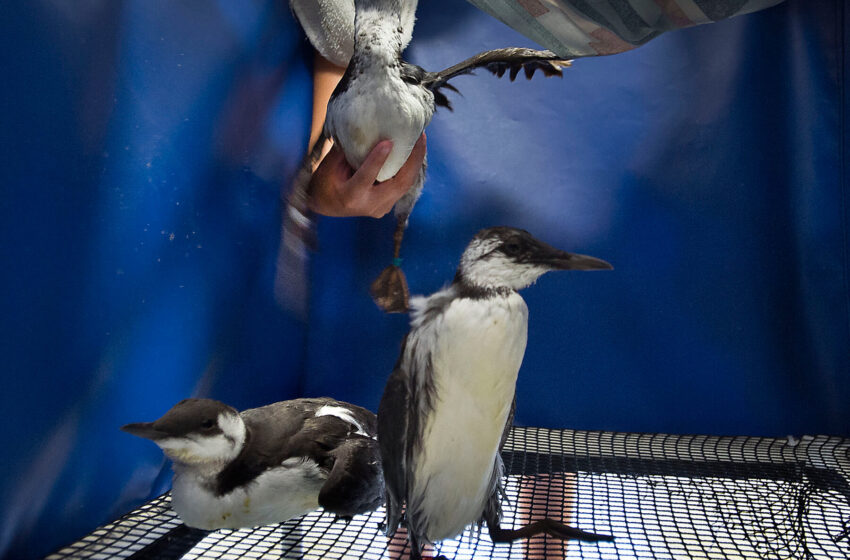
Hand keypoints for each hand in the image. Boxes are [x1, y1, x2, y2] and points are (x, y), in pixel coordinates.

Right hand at [308, 133, 426, 217]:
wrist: (327, 205)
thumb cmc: (325, 181)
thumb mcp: (330, 165)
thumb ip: (348, 150)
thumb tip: (367, 128)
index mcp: (351, 196)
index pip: (366, 177)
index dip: (377, 160)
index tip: (388, 142)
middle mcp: (370, 205)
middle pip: (399, 184)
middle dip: (413, 160)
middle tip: (420, 137)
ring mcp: (382, 208)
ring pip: (405, 185)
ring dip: (415, 162)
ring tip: (421, 139)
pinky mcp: (388, 204)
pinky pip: (403, 185)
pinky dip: (409, 168)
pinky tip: (414, 151)